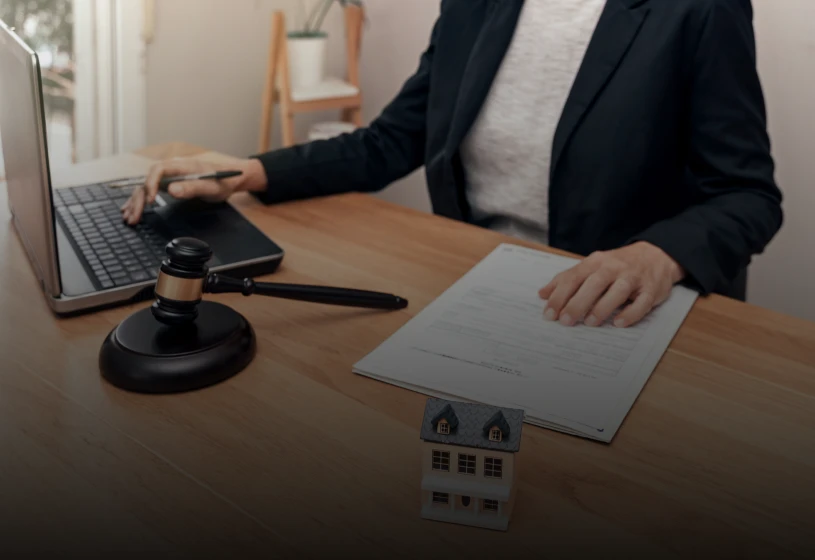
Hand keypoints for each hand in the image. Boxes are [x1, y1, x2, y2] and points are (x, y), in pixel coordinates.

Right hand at [121, 155, 267, 223]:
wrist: (232, 177)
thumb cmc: (224, 181)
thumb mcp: (212, 186)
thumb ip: (192, 187)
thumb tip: (172, 190)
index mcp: (182, 165)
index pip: (158, 170)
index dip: (151, 184)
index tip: (149, 200)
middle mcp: (173, 168)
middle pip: (148, 180)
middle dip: (139, 198)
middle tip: (134, 216)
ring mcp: (170, 176)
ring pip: (147, 186)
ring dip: (136, 202)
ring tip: (129, 218)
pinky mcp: (170, 183)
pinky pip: (151, 190)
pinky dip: (141, 201)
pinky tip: (132, 209)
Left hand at [538, 242, 684, 327]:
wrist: (655, 255)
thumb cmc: (616, 265)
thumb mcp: (591, 267)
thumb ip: (567, 280)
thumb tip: (542, 294)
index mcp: (595, 262)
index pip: (573, 277)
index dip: (559, 295)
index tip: (549, 313)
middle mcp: (613, 267)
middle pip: (593, 283)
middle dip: (577, 302)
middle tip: (565, 321)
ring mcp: (633, 277)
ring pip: (618, 291)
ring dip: (603, 307)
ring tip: (589, 322)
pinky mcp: (651, 289)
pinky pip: (642, 302)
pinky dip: (631, 313)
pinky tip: (619, 323)